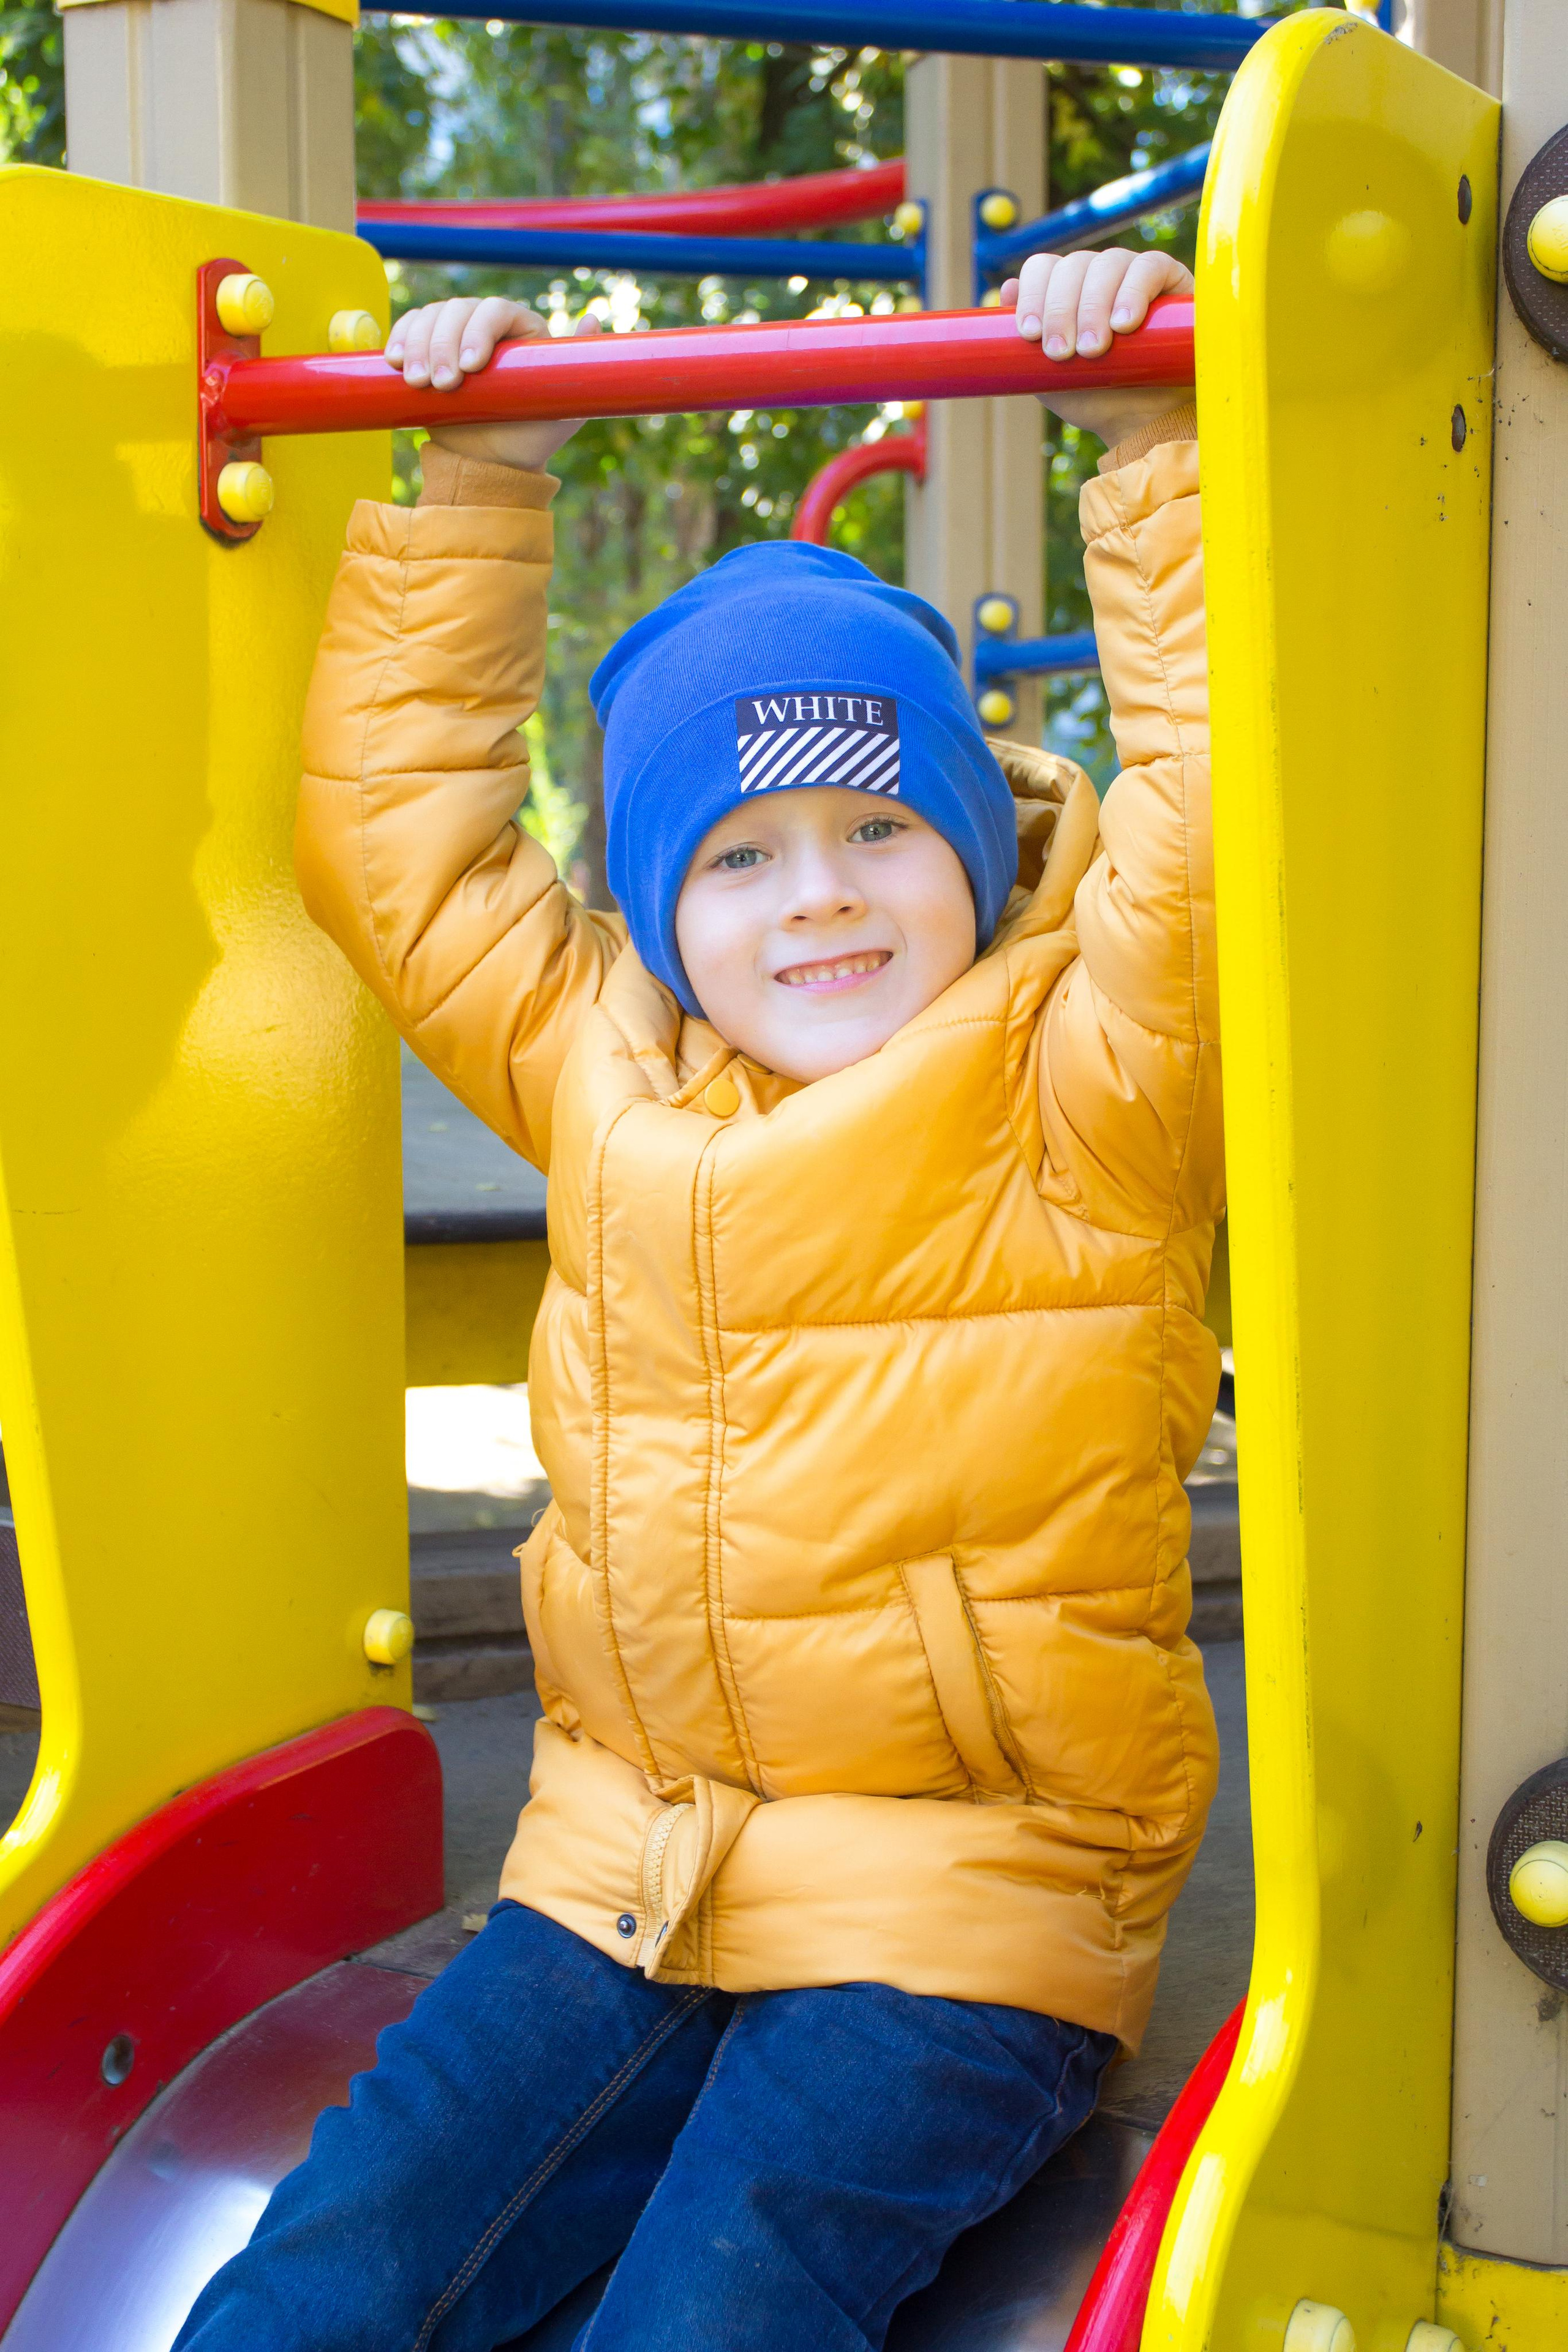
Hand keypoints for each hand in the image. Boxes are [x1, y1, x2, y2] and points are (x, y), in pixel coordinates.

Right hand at [384, 296, 601, 470]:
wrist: (494, 465)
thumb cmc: (532, 438)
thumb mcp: (566, 409)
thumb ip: (582, 367)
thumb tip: (594, 318)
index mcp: (522, 330)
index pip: (497, 310)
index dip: (479, 331)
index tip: (470, 367)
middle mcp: (487, 325)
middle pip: (458, 309)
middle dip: (443, 344)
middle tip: (443, 385)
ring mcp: (454, 334)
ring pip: (430, 316)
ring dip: (418, 345)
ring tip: (418, 383)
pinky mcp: (427, 348)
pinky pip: (408, 329)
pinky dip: (399, 340)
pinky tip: (394, 362)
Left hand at [1000, 247, 1194, 450]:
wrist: (1144, 423)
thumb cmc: (1097, 398)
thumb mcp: (1050, 377)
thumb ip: (1023, 344)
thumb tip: (1006, 288)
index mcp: (1067, 290)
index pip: (1043, 268)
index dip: (1033, 295)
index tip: (1030, 336)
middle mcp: (1098, 274)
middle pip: (1072, 265)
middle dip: (1061, 310)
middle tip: (1063, 354)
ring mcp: (1133, 273)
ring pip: (1107, 264)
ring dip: (1094, 306)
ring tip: (1094, 350)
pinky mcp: (1170, 279)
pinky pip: (1149, 267)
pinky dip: (1133, 292)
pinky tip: (1125, 325)